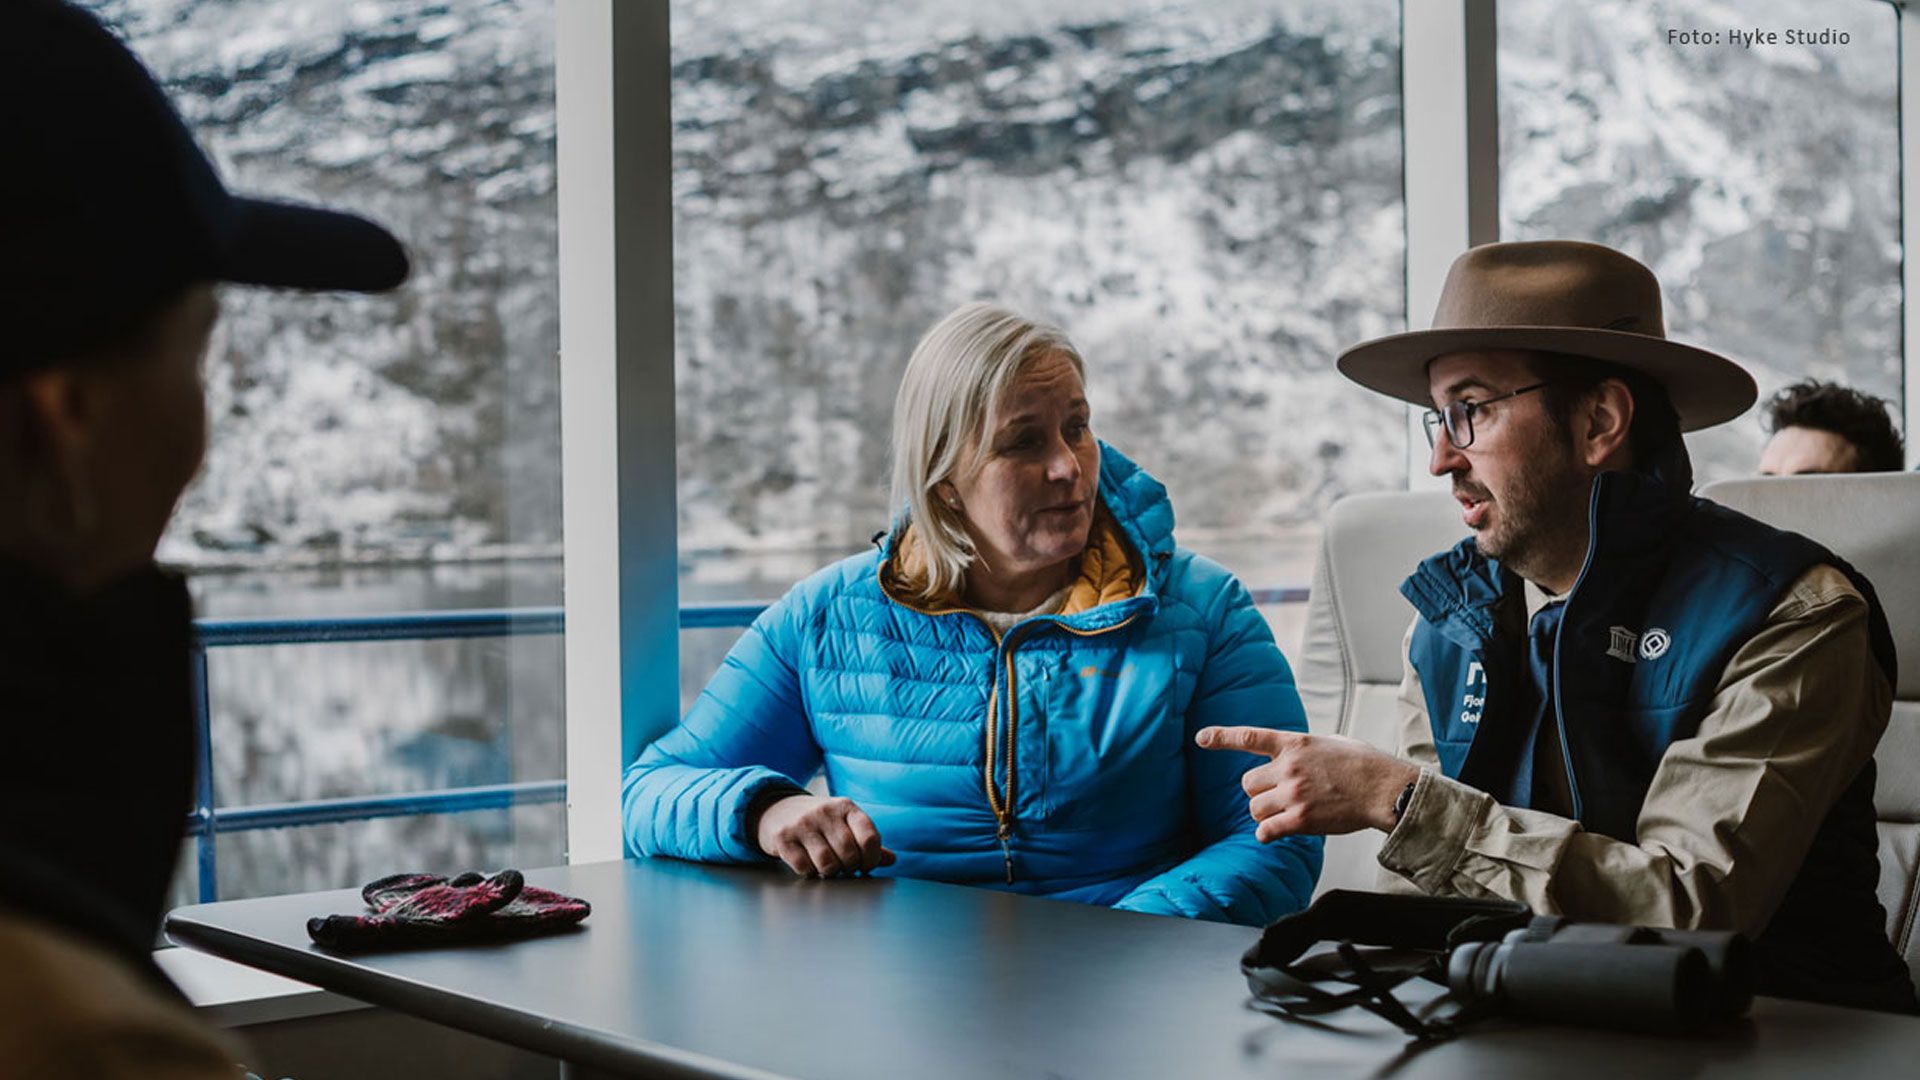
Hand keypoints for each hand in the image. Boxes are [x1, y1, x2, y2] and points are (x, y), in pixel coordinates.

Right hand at [753, 795, 895, 877]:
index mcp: (846, 807)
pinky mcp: (783, 837)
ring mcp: (803, 823)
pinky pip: (804, 867)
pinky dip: (809, 872)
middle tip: (844, 867)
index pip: (870, 837)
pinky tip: (808, 864)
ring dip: (830, 872)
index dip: (872, 859)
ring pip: (827, 863)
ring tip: (827, 867)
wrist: (776, 809)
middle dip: (849, 868)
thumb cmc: (819, 822)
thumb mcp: (844, 824)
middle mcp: (825, 811)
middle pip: (849, 854)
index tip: (865, 866)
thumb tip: (891, 860)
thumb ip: (867, 842)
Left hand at [1195, 727, 1418, 839]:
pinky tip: (1273, 833)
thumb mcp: (1328, 742)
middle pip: (1247, 784)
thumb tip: (1289, 754)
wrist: (1383, 788)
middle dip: (1258, 791)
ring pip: (1255, 808)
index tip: (1201, 738)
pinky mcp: (1301, 819)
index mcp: (1294, 743)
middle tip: (1276, 795)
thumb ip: (1302, 748)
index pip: (1249, 737)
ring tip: (1283, 812)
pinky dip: (1267, 834)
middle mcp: (1289, 768)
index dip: (1221, 737)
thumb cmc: (1361, 763)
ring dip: (1264, 812)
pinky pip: (1267, 830)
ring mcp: (1294, 794)